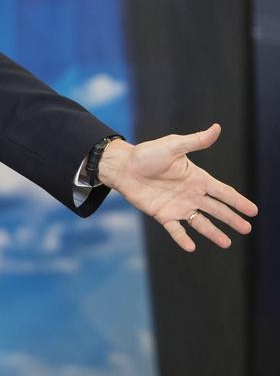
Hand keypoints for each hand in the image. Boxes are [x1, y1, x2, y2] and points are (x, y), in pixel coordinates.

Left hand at [98, 123, 257, 251]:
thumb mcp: (173, 146)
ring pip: (200, 222)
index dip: (238, 201)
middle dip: (232, 219)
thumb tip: (217, 128)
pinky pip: (175, 229)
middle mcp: (190, 194)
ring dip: (213, 233)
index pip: (223, 192)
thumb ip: (195, 142)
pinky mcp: (162, 214)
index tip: (254, 211)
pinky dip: (182, 238)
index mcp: (197, 178)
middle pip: (216, 209)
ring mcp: (177, 206)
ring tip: (227, 243)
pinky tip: (191, 247)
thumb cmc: (146, 154)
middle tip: (247, 229)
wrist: (122, 166)